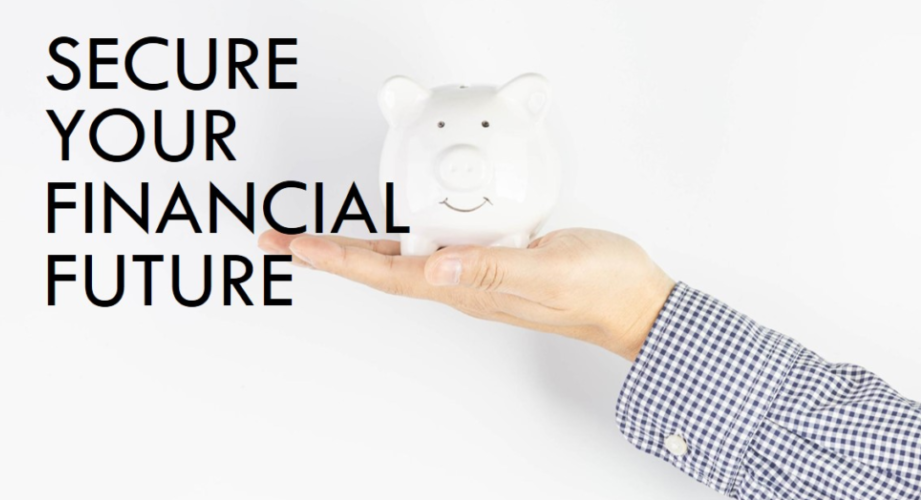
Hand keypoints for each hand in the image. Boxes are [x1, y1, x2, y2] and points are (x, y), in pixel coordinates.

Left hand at [258, 228, 674, 359]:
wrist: (634, 300)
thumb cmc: (600, 292)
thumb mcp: (549, 274)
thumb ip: (494, 270)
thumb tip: (438, 266)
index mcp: (470, 285)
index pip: (388, 274)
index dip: (339, 260)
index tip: (298, 248)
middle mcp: (465, 281)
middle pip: (381, 268)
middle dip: (330, 256)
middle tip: (287, 244)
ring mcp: (478, 272)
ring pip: (403, 258)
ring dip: (358, 248)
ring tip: (322, 238)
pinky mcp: (495, 257)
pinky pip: (436, 244)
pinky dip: (404, 233)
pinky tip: (400, 224)